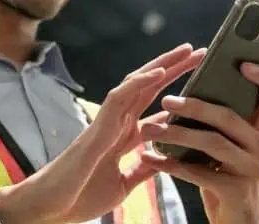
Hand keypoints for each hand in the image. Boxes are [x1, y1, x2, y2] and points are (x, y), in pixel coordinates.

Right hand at [0, 44, 205, 223]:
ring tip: (186, 51)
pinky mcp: (98, 125)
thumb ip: (143, 169)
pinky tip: (160, 72)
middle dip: (175, 69)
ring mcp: (108, 121)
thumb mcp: (124, 184)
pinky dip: (140, 82)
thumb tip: (163, 161)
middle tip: (201, 52)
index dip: (179, 96)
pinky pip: (120, 97)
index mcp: (125, 136)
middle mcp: (118, 123)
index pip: (156, 108)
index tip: (203, 85)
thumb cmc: (81, 195)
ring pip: (137, 83)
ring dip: (162, 66)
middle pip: (150, 88)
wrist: (54, 207)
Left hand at [139, 62, 258, 223]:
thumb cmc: (225, 182)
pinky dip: (169, 164)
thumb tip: (188, 95)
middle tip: (167, 100)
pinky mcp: (236, 191)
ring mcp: (252, 170)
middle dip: (195, 105)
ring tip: (149, 130)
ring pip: (211, 142)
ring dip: (176, 134)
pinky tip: (149, 158)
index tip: (243, 62)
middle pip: (230, 116)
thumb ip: (220, 127)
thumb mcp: (228, 151)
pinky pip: (197, 172)